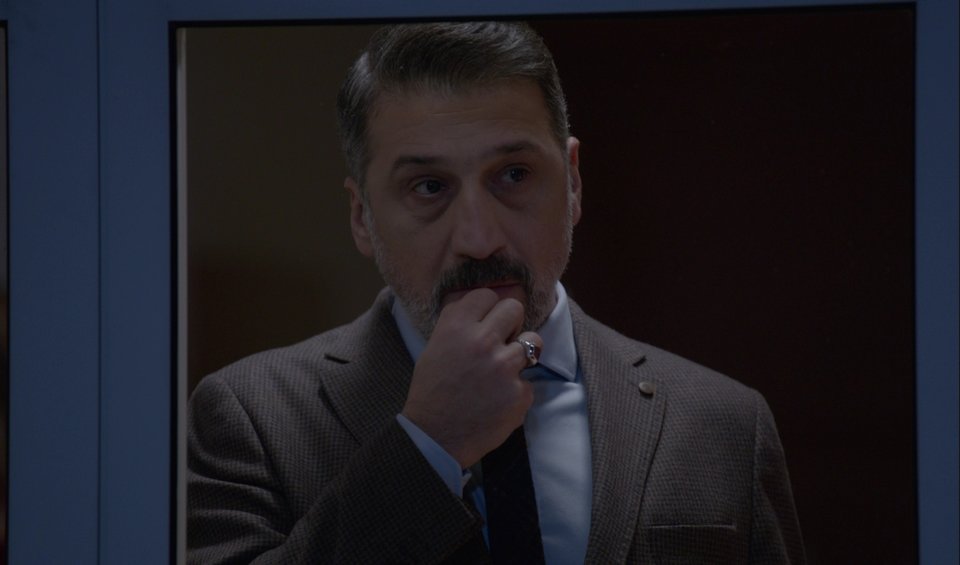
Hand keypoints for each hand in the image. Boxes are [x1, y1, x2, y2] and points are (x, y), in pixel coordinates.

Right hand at [401, 288, 541, 467]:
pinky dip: (516, 391)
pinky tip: (497, 401)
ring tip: (502, 372)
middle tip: (502, 340)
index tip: (488, 320)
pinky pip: (528, 381)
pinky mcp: (519, 393)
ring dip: (520, 356)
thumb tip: (486, 305)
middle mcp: (481, 341)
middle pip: (514, 308)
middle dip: (511, 323)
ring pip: (532, 342)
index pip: (487, 295)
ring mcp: (504, 367)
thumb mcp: (435, 347)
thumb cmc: (432, 391)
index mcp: (456, 327)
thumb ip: (459, 324)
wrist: (435, 437)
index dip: (489, 308)